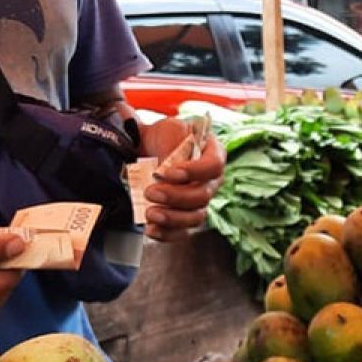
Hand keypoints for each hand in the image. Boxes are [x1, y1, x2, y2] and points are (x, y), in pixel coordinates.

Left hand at [139, 117, 225, 241]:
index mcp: (214, 155)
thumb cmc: (163, 136)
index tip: (168, 173)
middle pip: (203, 196)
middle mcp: (211, 181)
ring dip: (172, 218)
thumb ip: (175, 142)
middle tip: (150, 192)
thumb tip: (172, 163)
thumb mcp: (170, 128)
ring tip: (150, 213)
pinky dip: (167, 233)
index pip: (214, 166)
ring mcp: (199, 201)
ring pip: (196, 217)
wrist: (147, 149)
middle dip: (176, 197)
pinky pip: (182, 231)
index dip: (194, 172)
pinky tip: (151, 229)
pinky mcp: (185, 216)